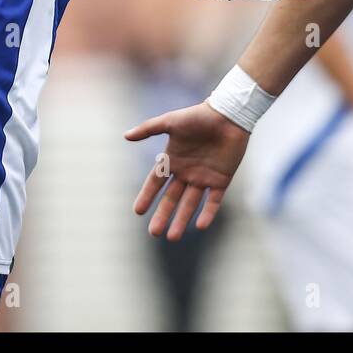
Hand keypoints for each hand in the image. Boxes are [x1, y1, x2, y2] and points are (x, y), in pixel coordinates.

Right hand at [124, 101, 250, 239]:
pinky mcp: (221, 180)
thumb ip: (148, 129)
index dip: (147, 196)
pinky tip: (200, 226)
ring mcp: (203, 177)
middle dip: (163, 215)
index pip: (155, 182)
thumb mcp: (170, 121)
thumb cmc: (198, 116)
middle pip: (171, 199)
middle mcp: (186, 172)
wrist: (228, 115)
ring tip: (173, 237)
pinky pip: (213, 201)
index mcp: (172, 160)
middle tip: (154, 233)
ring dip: (182, 220)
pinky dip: (207, 213)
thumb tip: (125, 136)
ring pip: (190, 204)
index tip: (137, 211)